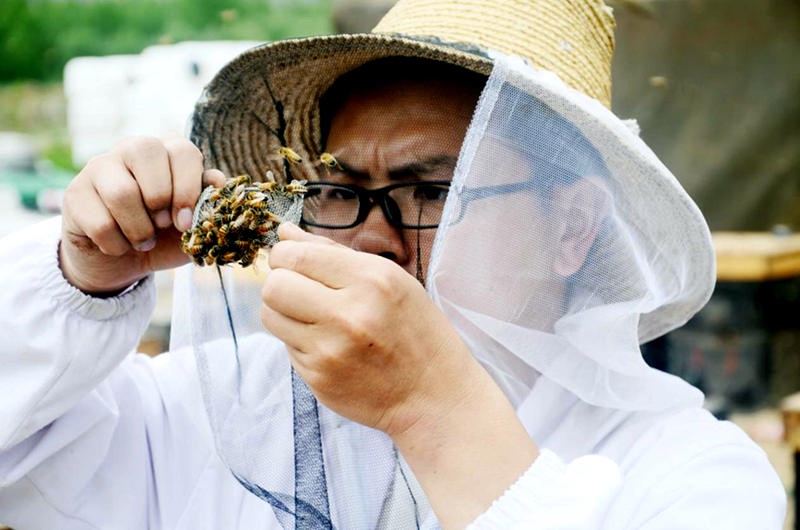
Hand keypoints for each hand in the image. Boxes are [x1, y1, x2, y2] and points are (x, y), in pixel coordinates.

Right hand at [59, 136, 224, 294]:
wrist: (124, 261)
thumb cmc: (165, 235)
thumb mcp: (193, 224)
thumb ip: (207, 203)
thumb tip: (219, 181)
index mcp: (167, 153)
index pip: (182, 150)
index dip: (187, 188)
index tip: (185, 223)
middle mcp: (131, 150)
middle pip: (145, 152)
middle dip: (160, 198)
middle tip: (162, 225)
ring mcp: (99, 168)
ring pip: (121, 192)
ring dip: (139, 229)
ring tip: (143, 241)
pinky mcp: (75, 193)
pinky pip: (99, 222)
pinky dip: (117, 245)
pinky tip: (119, 246)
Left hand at [261, 222, 479, 435]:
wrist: (433, 395)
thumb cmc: (417, 331)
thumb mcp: (391, 279)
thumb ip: (333, 252)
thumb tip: (285, 232)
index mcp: (371, 280)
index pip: (296, 256)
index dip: (284, 254)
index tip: (293, 260)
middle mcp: (349, 314)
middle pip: (274, 286)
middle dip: (280, 281)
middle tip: (299, 288)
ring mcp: (330, 350)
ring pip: (270, 315)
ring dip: (284, 311)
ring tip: (313, 316)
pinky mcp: (318, 378)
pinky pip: (285, 346)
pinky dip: (299, 340)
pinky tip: (327, 344)